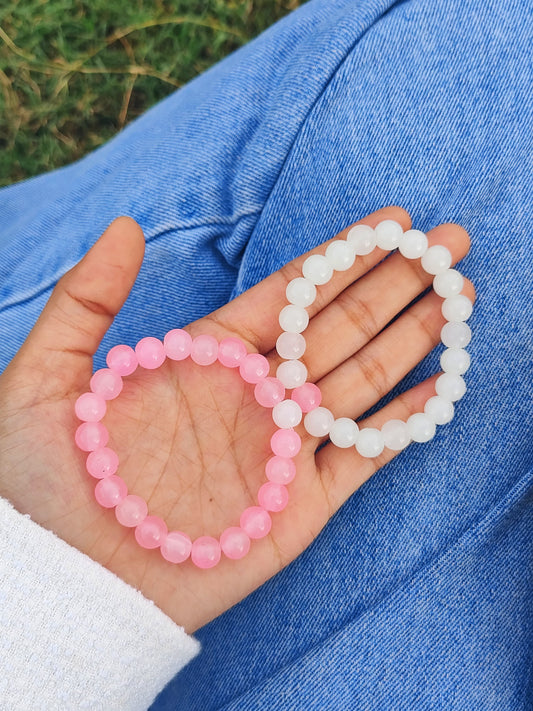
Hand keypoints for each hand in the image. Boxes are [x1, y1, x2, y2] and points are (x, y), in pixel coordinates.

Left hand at [0, 207, 472, 633]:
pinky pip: (363, 455)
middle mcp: (253, 394)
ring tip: (457, 297)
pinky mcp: (300, 505)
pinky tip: (439, 384)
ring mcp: (281, 448)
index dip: (342, 255)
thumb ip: (86, 300)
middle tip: (449, 243)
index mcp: (206, 356)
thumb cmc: (44, 484)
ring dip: (411, 338)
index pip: (290, 292)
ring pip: (361, 381)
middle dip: (396, 283)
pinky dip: (403, 422)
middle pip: (339, 326)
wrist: (66, 584)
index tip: (391, 221)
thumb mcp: (42, 379)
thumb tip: (122, 224)